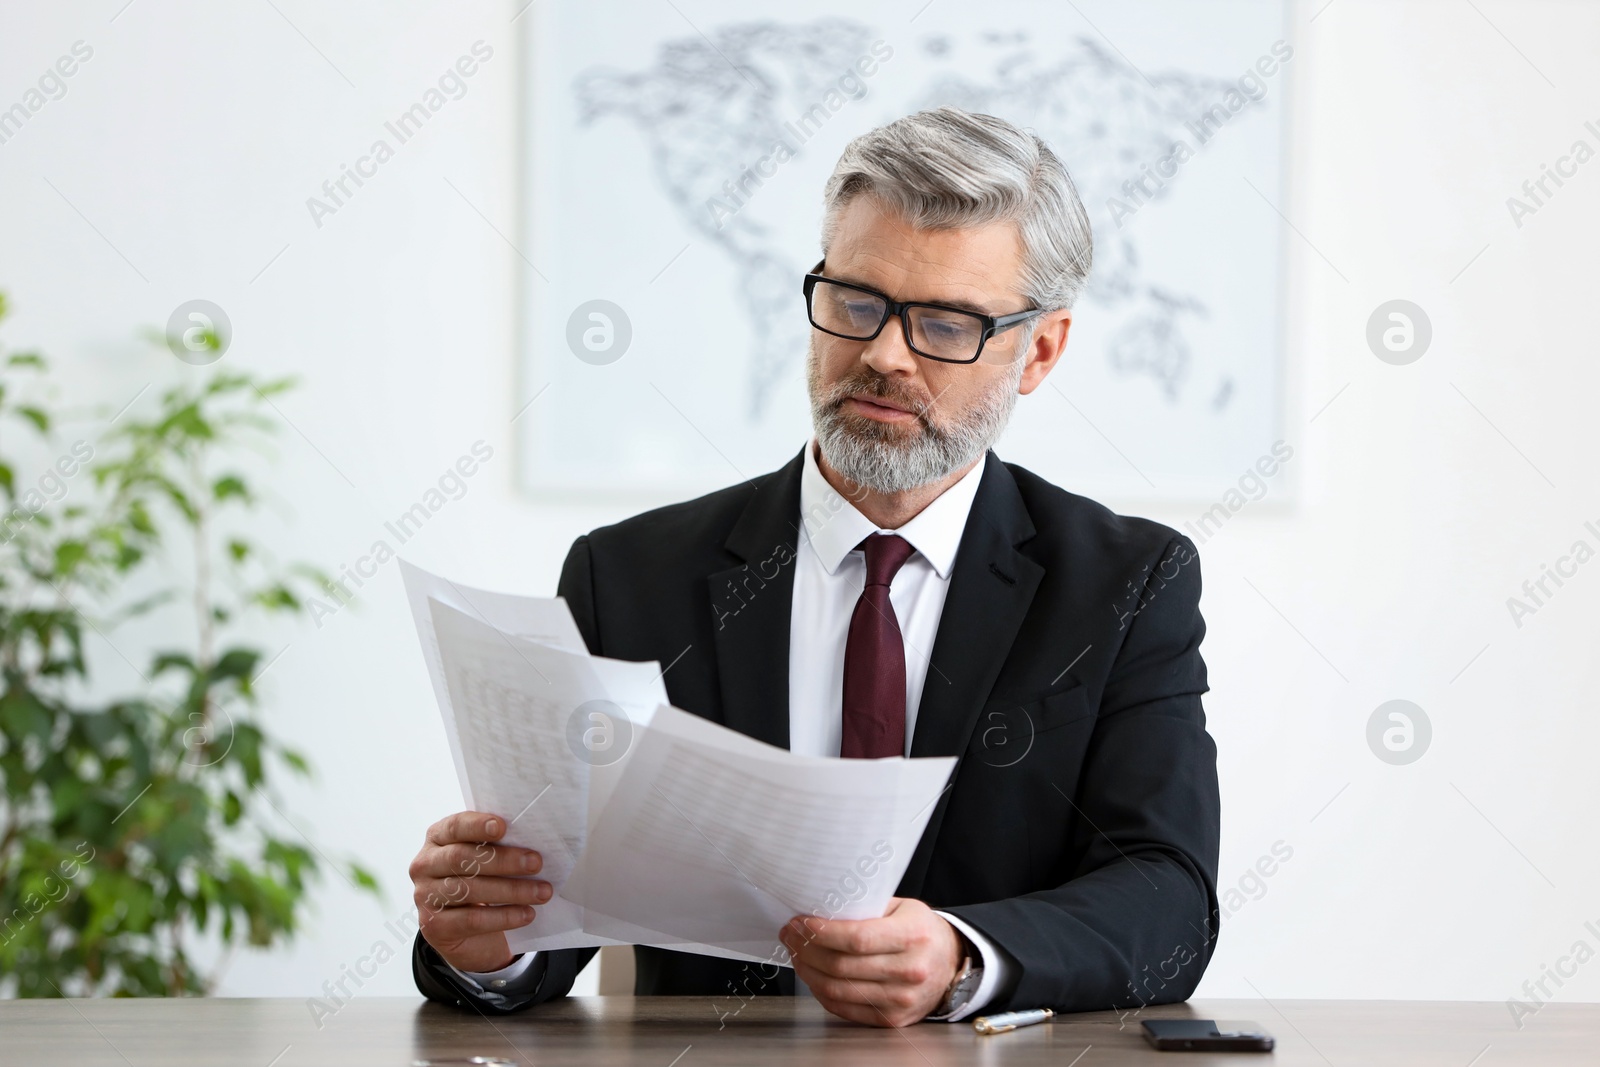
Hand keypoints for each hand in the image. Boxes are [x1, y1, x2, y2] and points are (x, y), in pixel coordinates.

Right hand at [410, 811, 548, 972]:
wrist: (470, 934)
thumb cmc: (482, 882)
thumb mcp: (485, 860)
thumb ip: (496, 845)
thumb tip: (531, 839)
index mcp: (437, 838)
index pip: (453, 827)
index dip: (476, 825)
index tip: (503, 827)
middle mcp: (424, 865)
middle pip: (462, 858)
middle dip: (503, 860)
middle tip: (536, 863)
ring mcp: (425, 897)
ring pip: (469, 890)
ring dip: (511, 890)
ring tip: (542, 892)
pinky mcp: (433, 926)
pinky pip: (472, 920)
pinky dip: (504, 916)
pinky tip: (527, 914)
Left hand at [780, 897, 963, 1026]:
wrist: (951, 964)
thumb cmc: (921, 931)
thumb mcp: (902, 908)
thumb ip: (866, 909)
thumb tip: (820, 908)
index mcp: (912, 935)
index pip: (857, 938)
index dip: (822, 933)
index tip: (800, 924)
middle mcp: (909, 970)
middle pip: (842, 965)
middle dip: (806, 949)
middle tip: (790, 935)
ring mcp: (901, 999)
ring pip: (838, 989)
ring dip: (808, 971)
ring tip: (796, 953)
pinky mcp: (891, 1019)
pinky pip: (844, 1007)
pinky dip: (821, 991)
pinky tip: (813, 974)